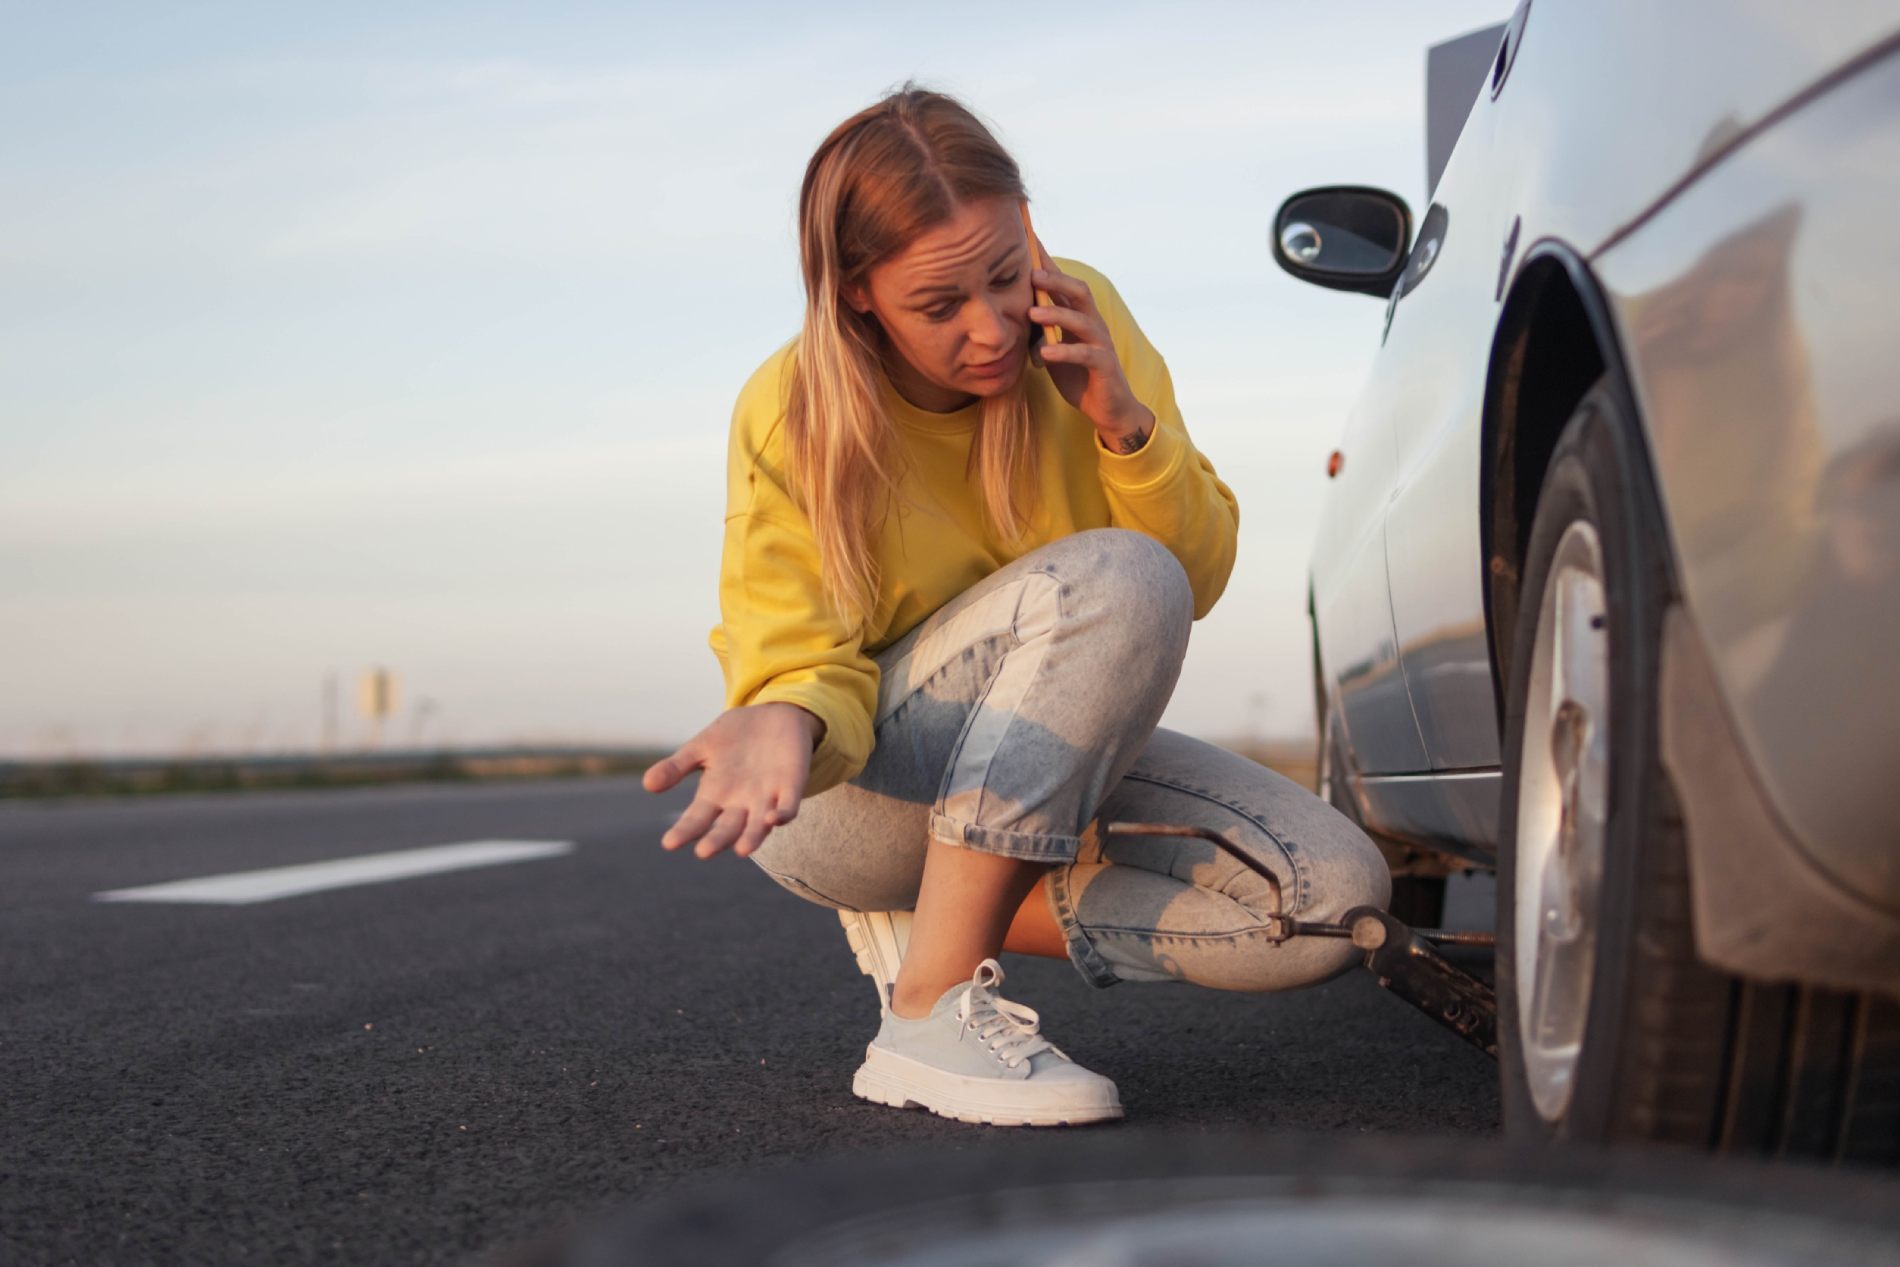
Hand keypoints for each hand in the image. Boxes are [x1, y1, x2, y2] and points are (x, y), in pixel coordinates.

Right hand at [642, 702, 823, 859]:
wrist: (774, 715)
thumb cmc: (734, 736)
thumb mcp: (701, 746)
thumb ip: (677, 766)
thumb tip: (648, 784)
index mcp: (715, 795)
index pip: (696, 819)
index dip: (684, 831)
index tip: (669, 843)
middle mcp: (739, 803)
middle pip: (727, 828)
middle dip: (717, 840)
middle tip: (703, 852)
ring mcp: (766, 797)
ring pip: (758, 826)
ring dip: (751, 837)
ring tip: (742, 850)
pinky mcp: (791, 786)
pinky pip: (788, 806)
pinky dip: (782, 814)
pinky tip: (774, 818)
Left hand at [1025, 252, 1153, 448]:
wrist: (1107, 408)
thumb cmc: (1078, 375)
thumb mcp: (1052, 349)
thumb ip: (1038, 330)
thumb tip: (1011, 312)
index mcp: (1079, 316)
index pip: (1063, 282)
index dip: (1048, 262)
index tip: (1029, 240)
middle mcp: (1093, 323)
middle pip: (1078, 291)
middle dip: (1055, 281)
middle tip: (1030, 275)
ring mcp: (1101, 343)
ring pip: (1082, 320)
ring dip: (1056, 314)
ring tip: (1032, 314)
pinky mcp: (1105, 365)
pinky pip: (1086, 354)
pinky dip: (1065, 352)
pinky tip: (1045, 352)